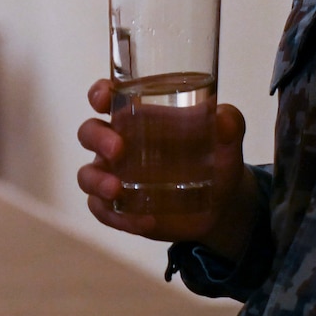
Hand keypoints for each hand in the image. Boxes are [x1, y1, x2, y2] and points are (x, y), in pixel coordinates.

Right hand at [77, 78, 260, 255]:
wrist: (222, 204)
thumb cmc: (215, 158)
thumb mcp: (227, 138)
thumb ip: (228, 123)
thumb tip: (223, 119)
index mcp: (138, 116)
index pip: (106, 97)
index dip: (99, 94)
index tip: (102, 99)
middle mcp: (119, 143)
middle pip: (89, 133)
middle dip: (98, 139)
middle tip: (118, 150)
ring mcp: (115, 176)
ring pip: (87, 175)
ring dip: (97, 181)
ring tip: (117, 191)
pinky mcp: (119, 208)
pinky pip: (103, 211)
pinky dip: (119, 217)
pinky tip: (144, 221)